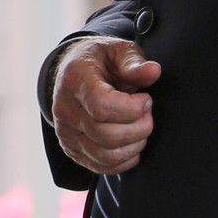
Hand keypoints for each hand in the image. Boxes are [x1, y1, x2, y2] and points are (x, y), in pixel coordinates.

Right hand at [52, 36, 161, 174]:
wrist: (73, 72)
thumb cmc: (100, 61)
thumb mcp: (117, 51)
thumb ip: (134, 62)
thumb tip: (153, 72)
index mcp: (75, 79)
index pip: (102, 107)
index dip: (133, 108)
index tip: (145, 98)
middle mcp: (64, 109)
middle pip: (106, 135)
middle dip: (139, 128)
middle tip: (148, 114)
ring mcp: (65, 132)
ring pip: (106, 155)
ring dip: (135, 145)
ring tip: (141, 127)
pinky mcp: (71, 149)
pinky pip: (101, 166)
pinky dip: (124, 161)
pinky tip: (131, 142)